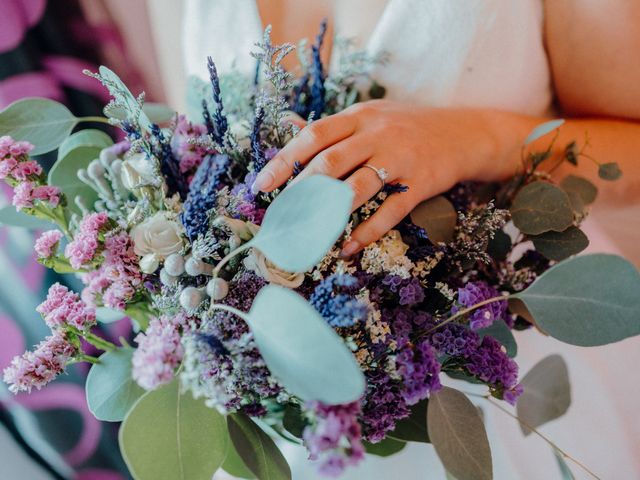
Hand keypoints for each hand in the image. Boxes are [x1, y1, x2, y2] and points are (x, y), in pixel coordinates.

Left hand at [252, 100, 504, 255]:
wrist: (465, 134)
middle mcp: (377, 134)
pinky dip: (368, 230)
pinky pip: (391, 210)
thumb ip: (337, 129)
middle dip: (300, 189)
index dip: (285, 160)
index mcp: (360, 117)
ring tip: (308, 233)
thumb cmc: (410, 127)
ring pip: (359, 186)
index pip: (314, 135)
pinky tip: (349, 246)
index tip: (261, 184)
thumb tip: (292, 133)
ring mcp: (400, 159)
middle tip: (281, 214)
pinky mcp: (421, 183)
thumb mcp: (373, 116)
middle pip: (331, 161)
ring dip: (330, 212)